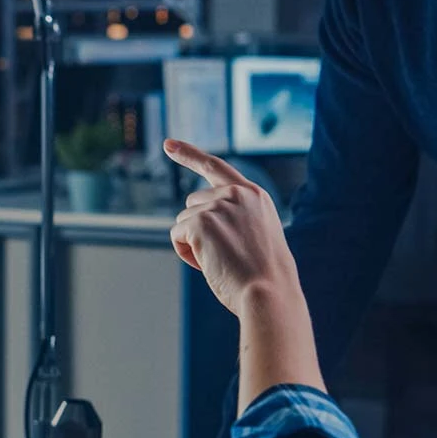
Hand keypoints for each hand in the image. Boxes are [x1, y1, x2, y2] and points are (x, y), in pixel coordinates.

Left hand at [164, 140, 298, 317]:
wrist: (269, 293)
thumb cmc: (264, 276)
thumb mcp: (257, 236)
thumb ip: (234, 219)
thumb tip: (195, 224)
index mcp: (254, 195)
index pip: (216, 167)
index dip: (189, 154)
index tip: (167, 144)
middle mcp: (236, 194)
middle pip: (193, 203)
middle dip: (198, 228)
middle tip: (225, 255)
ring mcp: (219, 205)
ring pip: (184, 221)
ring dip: (194, 243)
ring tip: (222, 262)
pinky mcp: (202, 221)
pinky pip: (177, 235)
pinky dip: (186, 253)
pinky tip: (209, 264)